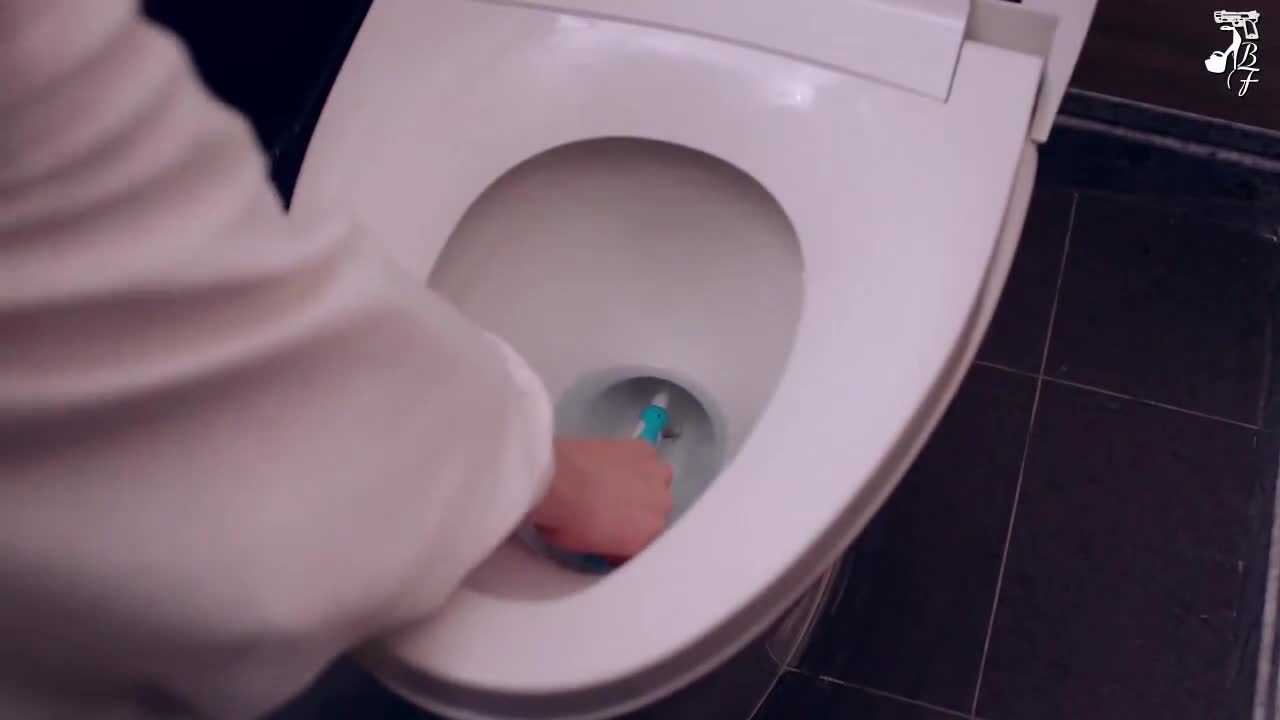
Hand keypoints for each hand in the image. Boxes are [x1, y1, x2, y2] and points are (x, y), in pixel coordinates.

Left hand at [529, 438, 673, 560]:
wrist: (556, 481)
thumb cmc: (567, 520)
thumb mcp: (589, 548)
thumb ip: (612, 545)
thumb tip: (610, 540)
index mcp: (649, 536)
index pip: (646, 540)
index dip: (628, 537)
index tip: (613, 534)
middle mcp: (661, 507)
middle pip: (655, 510)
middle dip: (638, 510)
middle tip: (612, 506)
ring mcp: (656, 476)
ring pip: (658, 480)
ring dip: (643, 482)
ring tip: (616, 480)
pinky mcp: (645, 450)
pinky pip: (646, 456)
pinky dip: (634, 459)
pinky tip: (614, 459)